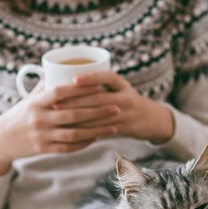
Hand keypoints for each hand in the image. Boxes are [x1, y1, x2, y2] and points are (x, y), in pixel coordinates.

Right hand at [0, 83, 120, 174]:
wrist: (0, 140)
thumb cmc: (19, 115)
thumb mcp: (29, 100)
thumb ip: (47, 88)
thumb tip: (65, 69)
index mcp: (35, 102)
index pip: (60, 92)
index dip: (81, 89)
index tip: (101, 86)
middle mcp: (39, 119)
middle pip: (73, 114)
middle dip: (98, 111)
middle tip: (116, 106)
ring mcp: (42, 135)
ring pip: (75, 134)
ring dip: (97, 130)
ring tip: (115, 126)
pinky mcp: (44, 149)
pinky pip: (69, 147)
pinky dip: (85, 143)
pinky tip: (98, 138)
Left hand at [55, 71, 174, 143]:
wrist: (152, 119)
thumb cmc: (127, 100)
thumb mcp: (119, 88)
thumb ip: (99, 84)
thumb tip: (66, 79)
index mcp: (123, 84)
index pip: (108, 77)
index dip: (92, 78)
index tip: (74, 79)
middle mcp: (126, 98)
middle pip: (99, 98)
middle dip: (76, 101)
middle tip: (55, 104)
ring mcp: (126, 114)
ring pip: (98, 116)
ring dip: (78, 118)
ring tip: (60, 118)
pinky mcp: (124, 128)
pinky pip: (103, 130)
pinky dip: (87, 130)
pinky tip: (73, 131)